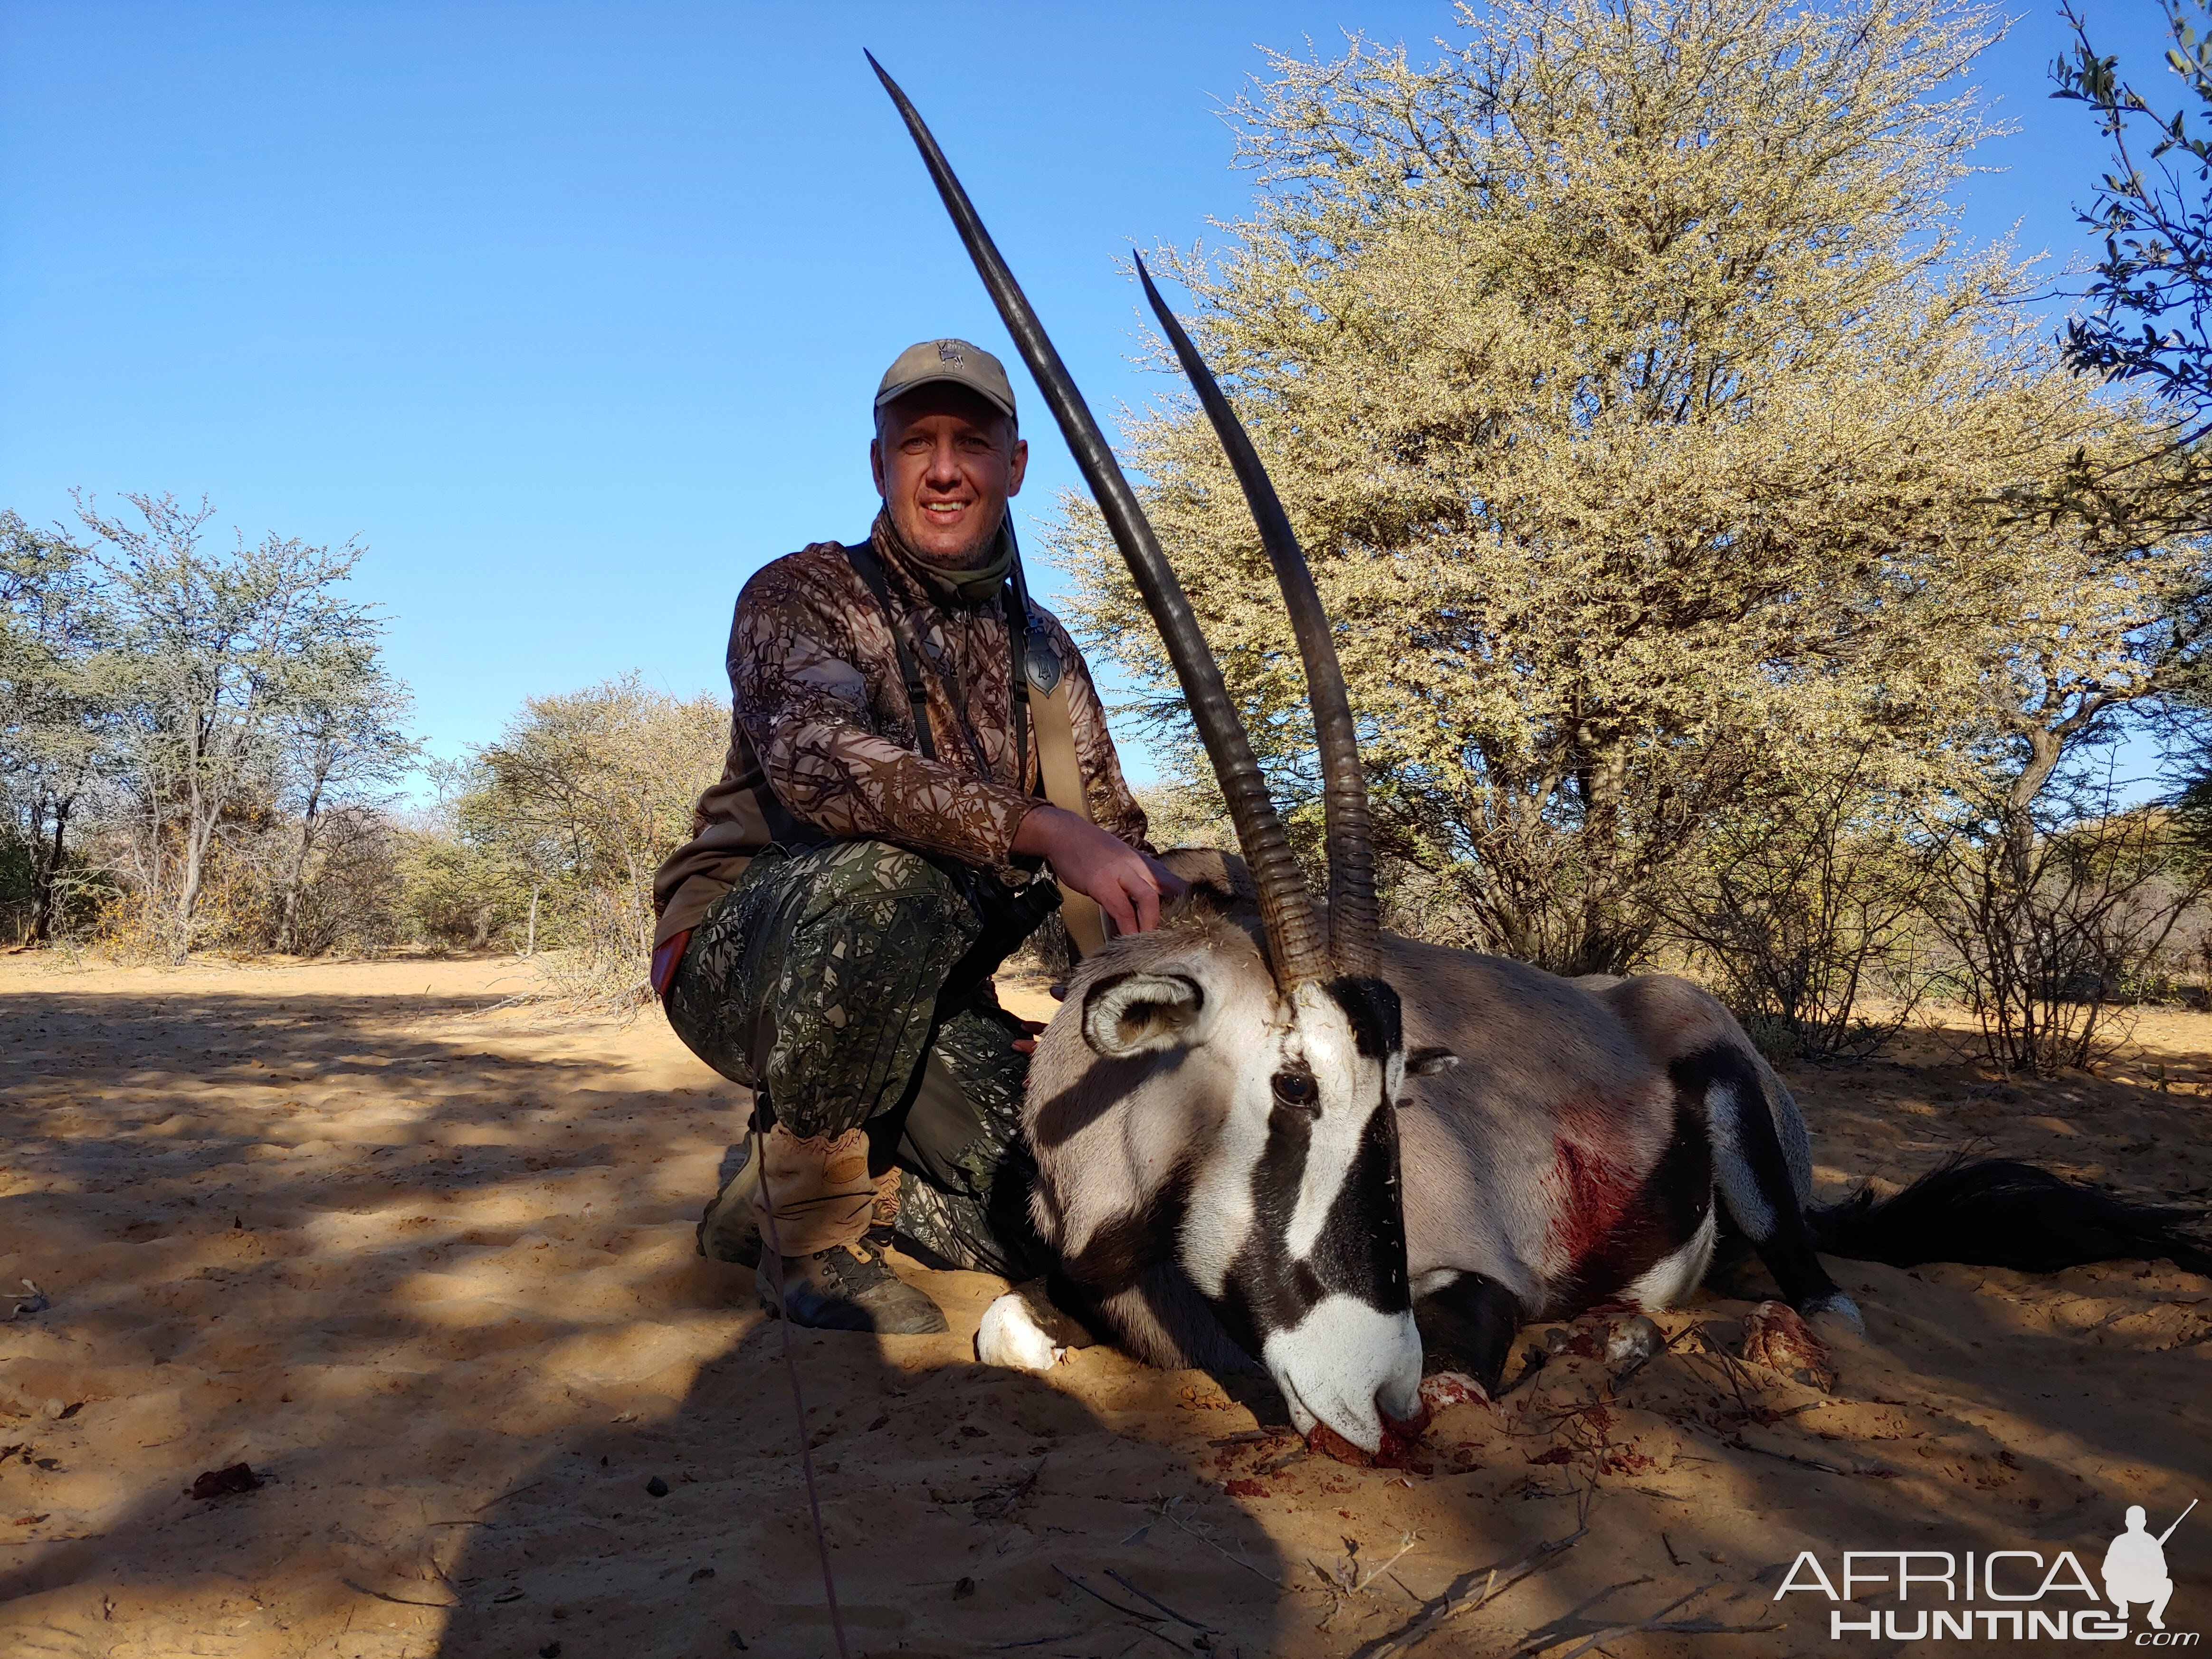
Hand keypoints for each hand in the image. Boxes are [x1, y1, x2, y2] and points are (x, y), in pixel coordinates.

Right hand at [1012, 805, 1188, 934]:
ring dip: (1151, 924)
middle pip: (1169, 887)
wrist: (1063, 834)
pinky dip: (1128, 928)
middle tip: (1176, 934)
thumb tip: (1143, 906)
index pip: (1173, 880)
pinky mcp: (1102, 884)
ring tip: (1152, 942)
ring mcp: (1120, 873)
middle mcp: (1137, 865)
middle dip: (1177, 912)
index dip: (1186, 899)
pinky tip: (1129, 940)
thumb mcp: (1120, 859)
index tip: (1193, 918)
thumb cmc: (1091, 849)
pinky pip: (1122, 911)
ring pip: (1148, 899)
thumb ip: (1134, 880)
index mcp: (1143, 861)